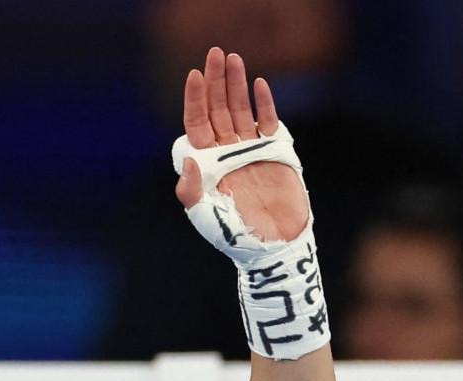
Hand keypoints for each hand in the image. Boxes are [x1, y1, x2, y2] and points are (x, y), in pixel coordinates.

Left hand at [175, 47, 306, 243]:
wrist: (272, 245)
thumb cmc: (234, 236)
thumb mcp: (204, 216)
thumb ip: (190, 190)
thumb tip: (188, 158)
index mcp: (205, 166)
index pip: (197, 125)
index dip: (195, 100)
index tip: (194, 76)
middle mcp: (225, 153)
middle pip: (218, 110)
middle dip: (215, 82)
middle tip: (215, 53)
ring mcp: (249, 150)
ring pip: (241, 110)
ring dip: (237, 84)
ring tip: (233, 58)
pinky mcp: (274, 152)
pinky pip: (268, 121)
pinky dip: (264, 103)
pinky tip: (259, 84)